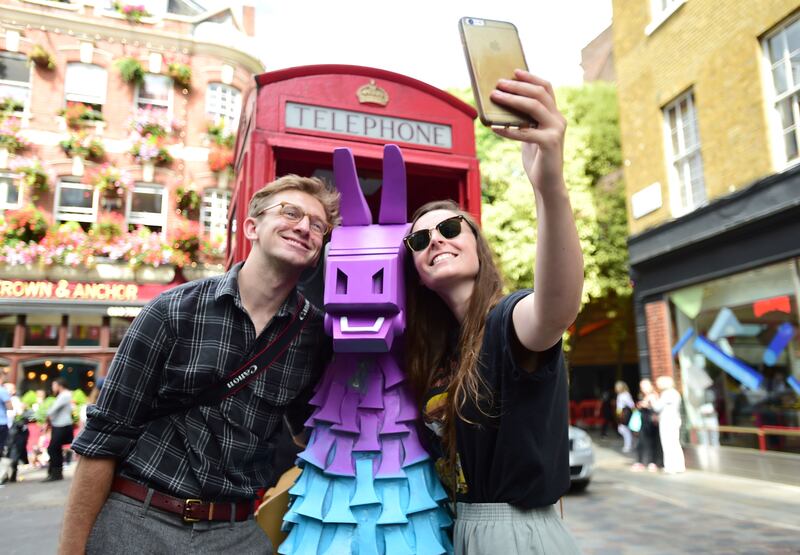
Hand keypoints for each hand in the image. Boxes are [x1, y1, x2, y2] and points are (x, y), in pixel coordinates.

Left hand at [489, 70, 566, 192]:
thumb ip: (524, 120)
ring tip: (495, 97)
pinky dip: (508, 129)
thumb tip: (505, 105)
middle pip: (539, 93)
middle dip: (517, 86)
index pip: (546, 88)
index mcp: (554, 115)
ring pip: (534, 107)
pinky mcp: (549, 143)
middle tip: (498, 83)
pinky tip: (494, 128)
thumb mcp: (530, 134)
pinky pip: (525, 132)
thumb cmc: (536, 158)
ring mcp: (555, 130)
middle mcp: (558, 119)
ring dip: (512, 100)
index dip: (531, 77)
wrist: (548, 183)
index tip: (514, 71)